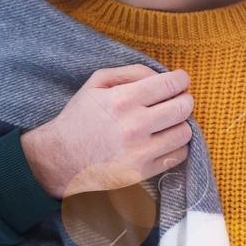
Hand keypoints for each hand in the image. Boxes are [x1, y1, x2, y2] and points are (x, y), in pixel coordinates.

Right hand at [21, 65, 193, 197]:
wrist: (60, 158)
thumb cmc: (80, 117)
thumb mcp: (96, 83)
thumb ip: (131, 73)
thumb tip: (162, 75)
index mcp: (122, 100)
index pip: (170, 84)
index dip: (181, 79)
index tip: (181, 80)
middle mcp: (134, 126)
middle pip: (183, 107)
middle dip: (184, 99)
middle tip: (178, 99)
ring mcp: (139, 152)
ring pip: (184, 132)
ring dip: (180, 124)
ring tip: (168, 122)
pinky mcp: (142, 172)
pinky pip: (177, 156)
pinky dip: (176, 146)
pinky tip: (163, 140)